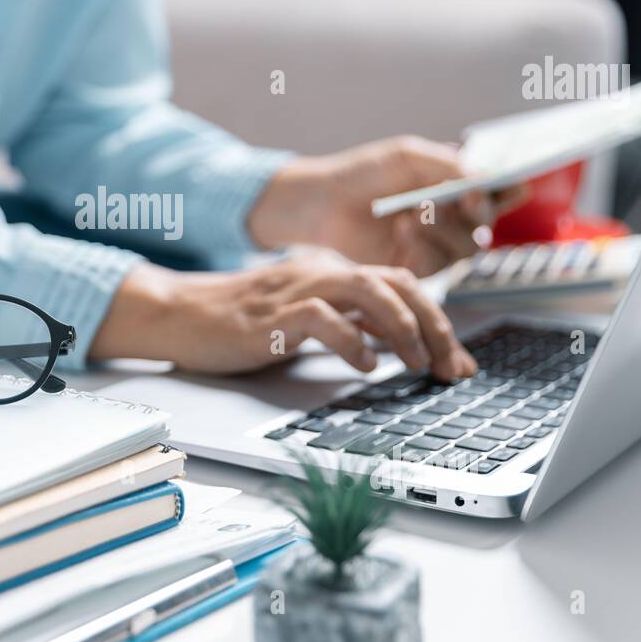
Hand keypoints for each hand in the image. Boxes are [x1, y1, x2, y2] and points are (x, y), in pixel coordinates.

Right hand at [89, 253, 475, 379]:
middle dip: (435, 327)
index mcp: (333, 272)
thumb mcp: (309, 319)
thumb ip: (354, 323)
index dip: (440, 322)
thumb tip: (404, 344)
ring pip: (368, 290)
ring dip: (403, 328)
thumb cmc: (244, 321)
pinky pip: (322, 317)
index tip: (458, 363)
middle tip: (451, 369)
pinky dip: (351, 340)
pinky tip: (364, 364)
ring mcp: (297, 290)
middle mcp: (322, 273)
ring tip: (416, 363)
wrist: (182, 313)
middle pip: (397, 284)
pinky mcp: (273, 315)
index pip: (402, 285)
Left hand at [248, 135, 528, 276]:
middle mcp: (453, 221)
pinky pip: (435, 266)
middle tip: (453, 200)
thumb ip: (450, 166)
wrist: (324, 200)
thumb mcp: (409, 157)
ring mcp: (435, 248)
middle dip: (472, 213)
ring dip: (444, 229)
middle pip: (485, 226)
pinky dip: (422, 247)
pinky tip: (401, 229)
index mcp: (458, 189)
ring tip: (414, 212)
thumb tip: (488, 181)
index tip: (498, 186)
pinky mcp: (413, 270)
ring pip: (464, 250)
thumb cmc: (365, 173)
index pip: (500, 194)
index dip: (507, 193)